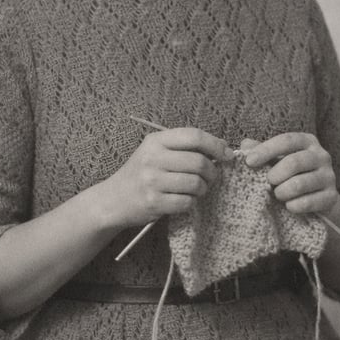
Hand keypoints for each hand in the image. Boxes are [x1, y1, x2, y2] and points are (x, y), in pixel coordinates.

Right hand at [101, 127, 232, 227]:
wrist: (113, 199)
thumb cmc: (140, 174)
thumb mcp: (156, 152)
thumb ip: (184, 148)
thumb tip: (222, 148)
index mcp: (156, 141)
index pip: (194, 136)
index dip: (216, 145)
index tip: (227, 154)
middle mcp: (153, 158)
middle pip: (199, 162)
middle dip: (212, 172)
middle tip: (210, 177)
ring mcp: (152, 181)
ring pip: (196, 183)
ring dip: (203, 189)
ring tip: (196, 189)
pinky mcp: (154, 202)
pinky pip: (187, 202)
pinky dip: (191, 203)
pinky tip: (183, 200)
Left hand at [240, 132, 337, 215]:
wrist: (317, 197)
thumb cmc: (291, 174)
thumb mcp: (276, 159)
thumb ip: (261, 151)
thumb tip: (245, 146)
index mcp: (307, 141)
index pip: (286, 140)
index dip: (266, 150)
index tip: (249, 162)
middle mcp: (321, 156)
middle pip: (294, 162)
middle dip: (274, 175)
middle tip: (268, 182)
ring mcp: (329, 176)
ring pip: (300, 184)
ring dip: (282, 192)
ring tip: (278, 194)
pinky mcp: (331, 197)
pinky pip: (308, 202)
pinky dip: (293, 206)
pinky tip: (288, 205)